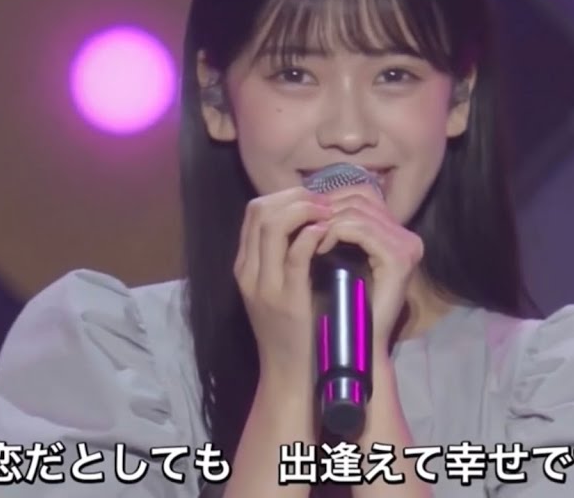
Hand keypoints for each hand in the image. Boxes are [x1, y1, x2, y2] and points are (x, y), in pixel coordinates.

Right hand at [235, 187, 332, 385]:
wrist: (288, 375)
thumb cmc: (291, 332)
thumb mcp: (277, 291)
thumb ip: (281, 260)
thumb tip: (304, 226)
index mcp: (245, 267)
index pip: (254, 212)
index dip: (284, 196)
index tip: (312, 199)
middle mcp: (248, 272)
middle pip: (260, 211)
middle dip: (295, 197)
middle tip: (324, 201)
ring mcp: (264, 286)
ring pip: (273, 226)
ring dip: (304, 210)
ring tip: (328, 213)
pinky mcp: (286, 300)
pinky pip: (296, 255)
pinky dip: (312, 236)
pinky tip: (328, 233)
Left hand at [315, 184, 423, 353]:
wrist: (357, 344)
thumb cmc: (341, 304)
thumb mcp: (337, 259)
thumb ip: (334, 228)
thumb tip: (306, 199)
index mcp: (396, 233)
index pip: (362, 194)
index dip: (329, 199)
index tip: (303, 216)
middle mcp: (407, 236)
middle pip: (361, 196)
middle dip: (325, 207)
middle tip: (301, 225)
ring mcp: (406, 246)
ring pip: (357, 210)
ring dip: (326, 221)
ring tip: (306, 238)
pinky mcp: (399, 259)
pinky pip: (359, 230)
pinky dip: (334, 233)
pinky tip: (318, 248)